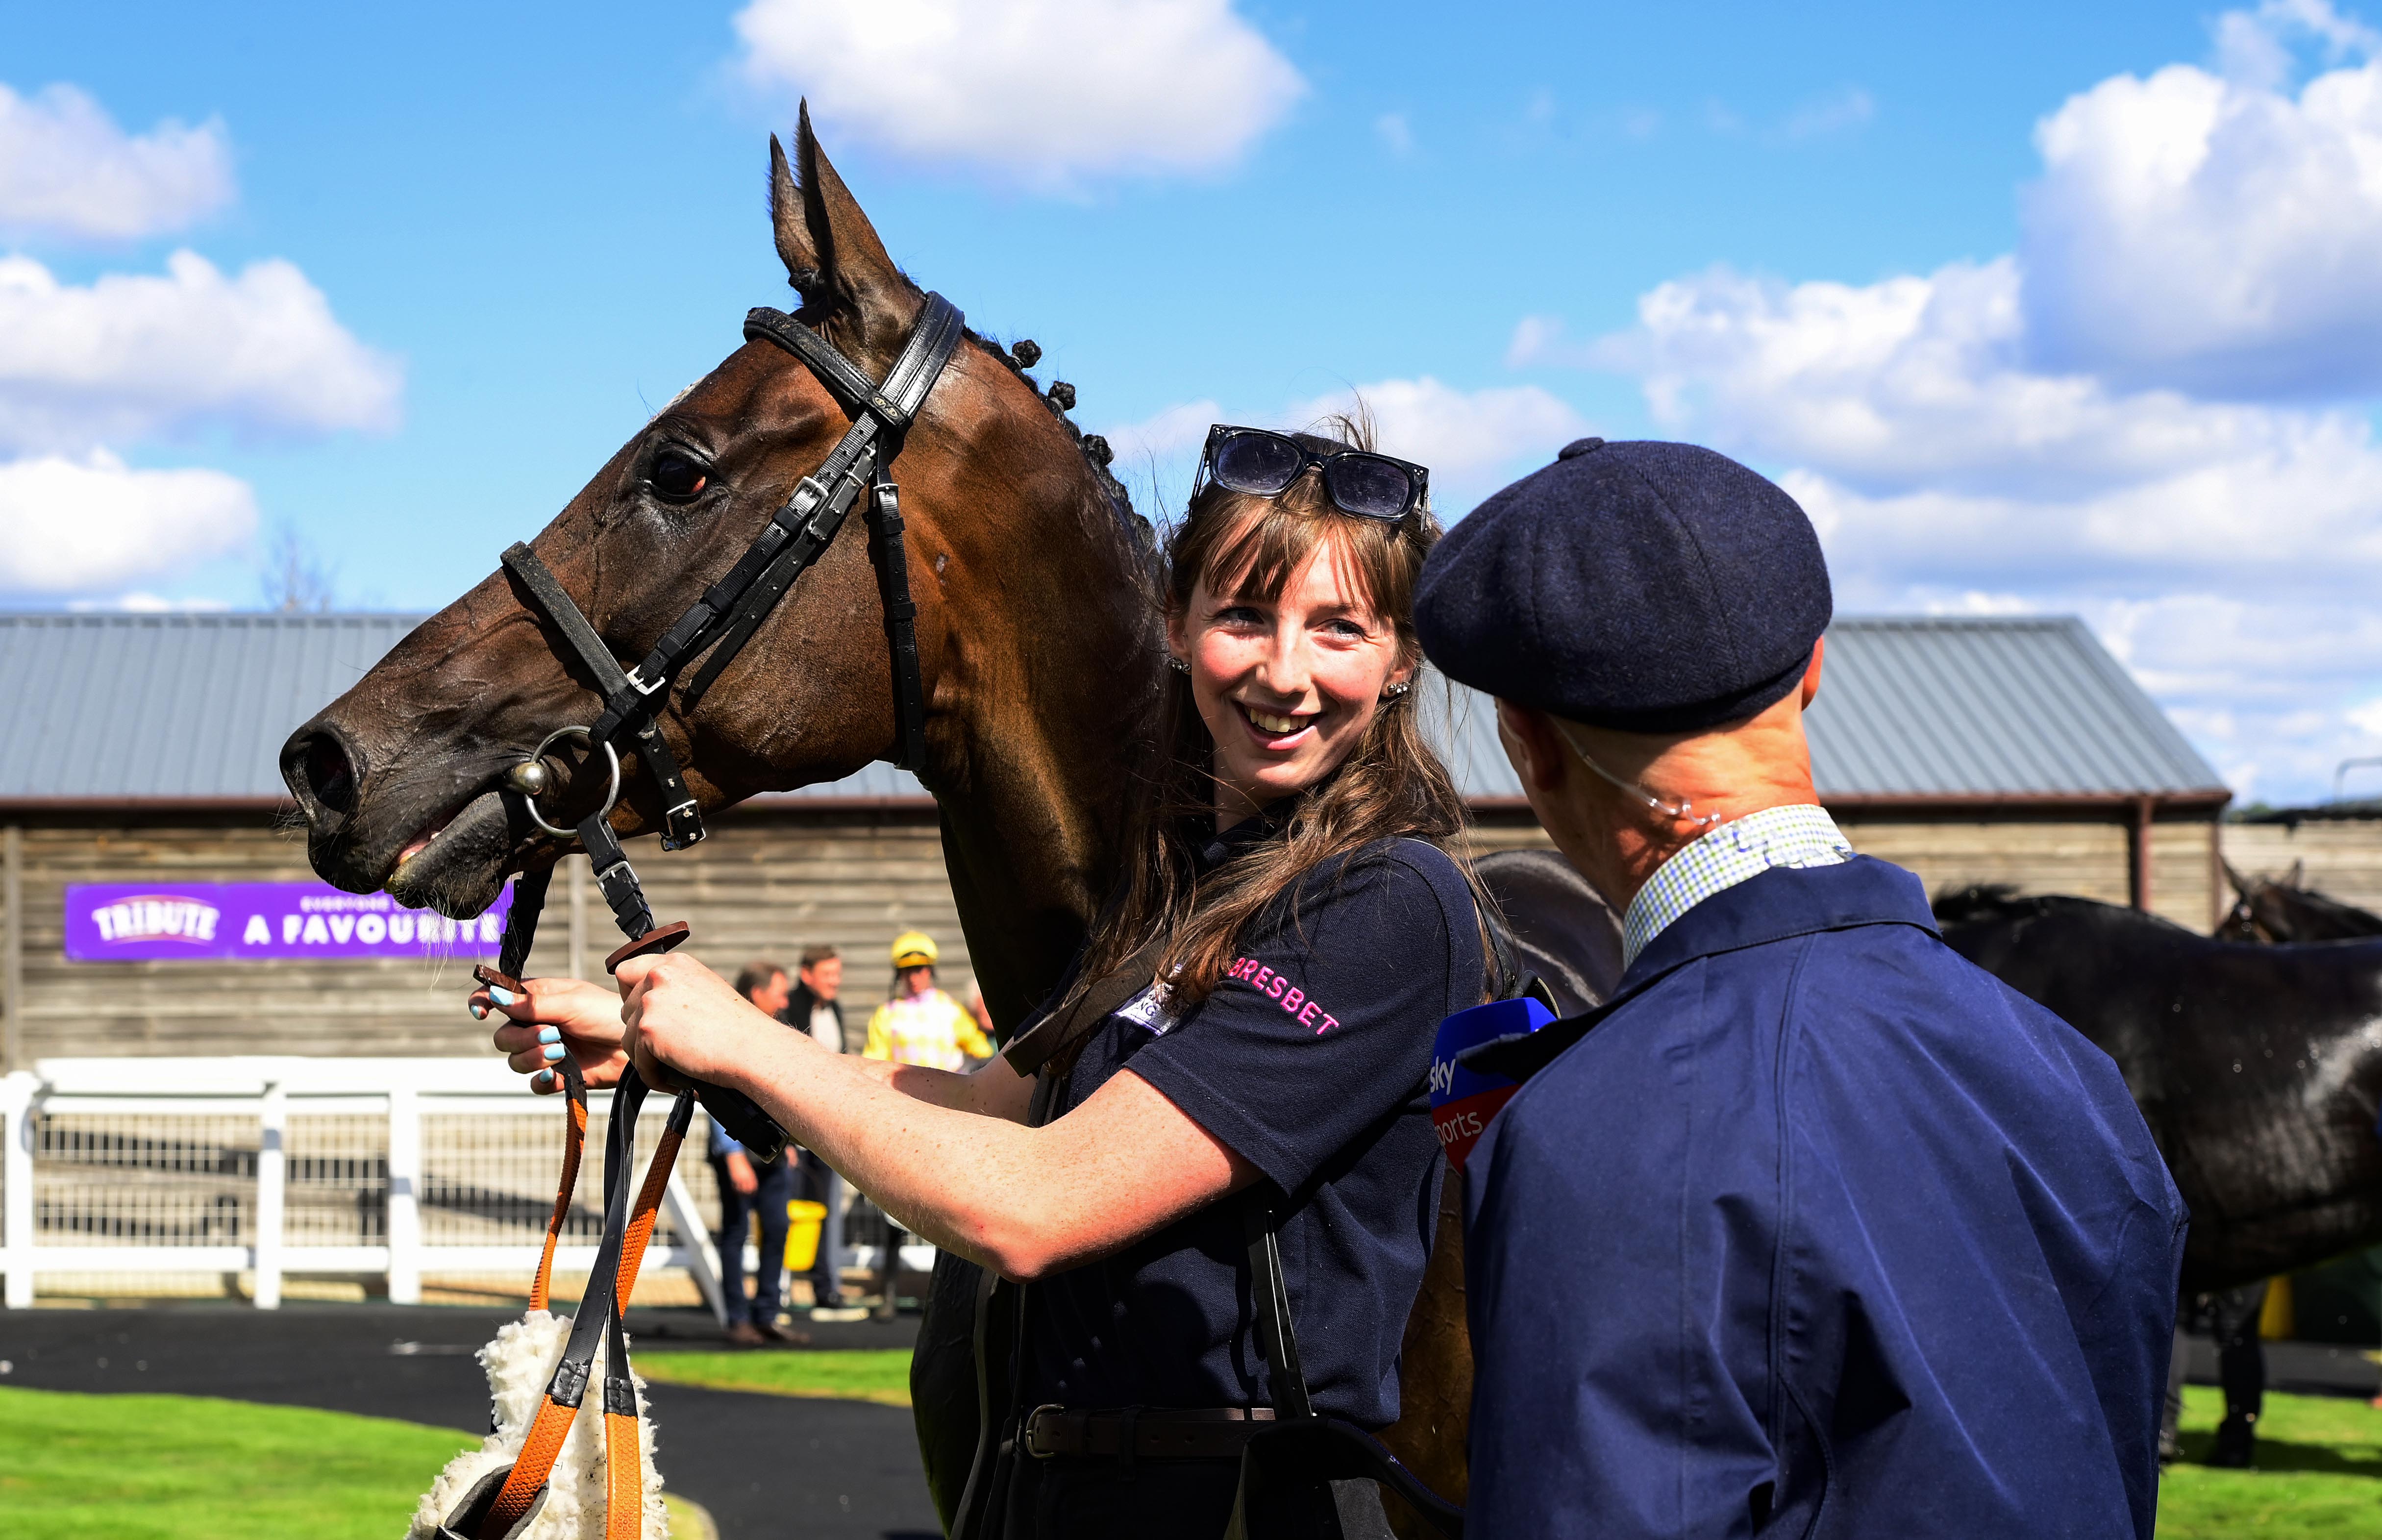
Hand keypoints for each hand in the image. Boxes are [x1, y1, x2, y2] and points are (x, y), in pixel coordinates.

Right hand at [477, 975, 629, 1093]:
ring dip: (533, 1058)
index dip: (483, 1002)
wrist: (633, 1044)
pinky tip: (556, 1074)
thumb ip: (532, 1004)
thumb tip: (496, 997)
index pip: (498, 998)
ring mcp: (546, 1050)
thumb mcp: (571, 1003)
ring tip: (560, 1052)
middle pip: (503, 1036)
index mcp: (537, 999)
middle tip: (552, 1035)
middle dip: (522, 1038)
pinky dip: (542, 1080)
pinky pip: (535, 1084)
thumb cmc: (607, 1014)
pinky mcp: (558, 1074)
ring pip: (515, 1061)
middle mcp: (537, 1024)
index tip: (481, 1012)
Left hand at [615, 951, 776, 1093]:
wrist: (753, 1048)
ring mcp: (651, 1000)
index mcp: (676, 963)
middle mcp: (660, 975)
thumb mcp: (706, 991)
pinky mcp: (647, 1028)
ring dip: (646, 1056)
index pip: (627, 970)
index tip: (644, 1013)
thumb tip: (652, 1006)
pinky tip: (675, 1079)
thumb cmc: (738, 1028)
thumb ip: (676, 990)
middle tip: (665, 1048)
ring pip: (628, 1036)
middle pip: (626, 1007)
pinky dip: (653, 1075)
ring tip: (673, 1068)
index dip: (630, 994)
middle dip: (642, 1031)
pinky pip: (637, 1060)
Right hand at [725, 1148, 758, 1194]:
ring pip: (741, 1190)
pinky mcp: (734, 1179)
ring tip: (740, 1194)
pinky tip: (735, 1190)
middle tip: (746, 1195)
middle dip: (747, 1193)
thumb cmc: (743, 1164)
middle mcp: (746, 1178)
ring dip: (741, 1192)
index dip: (753, 1191)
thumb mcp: (749, 1171)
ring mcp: (739, 1179)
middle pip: (747, 1190)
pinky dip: (735, 1190)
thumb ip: (750, 1177)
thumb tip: (751, 1184)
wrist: (736, 1158)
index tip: (753, 1193)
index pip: (753, 1186)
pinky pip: (735, 1187)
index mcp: (751, 1176)